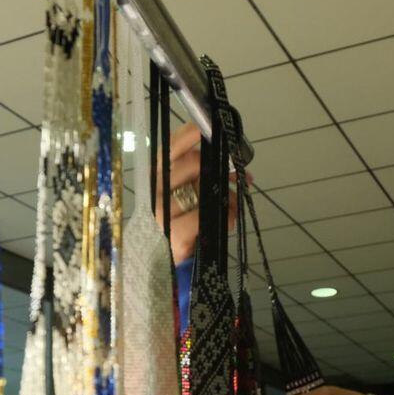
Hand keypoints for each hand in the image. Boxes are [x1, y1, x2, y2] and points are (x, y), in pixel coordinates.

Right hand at [154, 122, 247, 263]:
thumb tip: (227, 157)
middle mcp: (155, 192)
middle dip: (222, 166)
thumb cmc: (174, 225)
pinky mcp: (173, 235)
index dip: (192, 134)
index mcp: (155, 178)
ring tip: (236, 199)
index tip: (215, 128)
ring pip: (203, 189)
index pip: (170, 147)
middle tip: (239, 174)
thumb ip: (194, 176)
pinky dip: (226, 215)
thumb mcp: (180, 196)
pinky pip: (206, 216)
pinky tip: (231, 218)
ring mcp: (162, 214)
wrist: (158, 266)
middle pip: (192, 164)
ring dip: (228, 193)